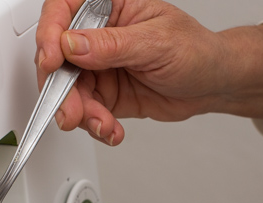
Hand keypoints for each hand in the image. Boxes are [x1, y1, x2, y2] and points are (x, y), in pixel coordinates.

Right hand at [35, 0, 262, 145]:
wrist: (212, 85)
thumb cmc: (195, 50)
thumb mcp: (155, 42)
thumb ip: (111, 45)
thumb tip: (71, 44)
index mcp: (109, 6)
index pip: (64, 10)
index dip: (50, 33)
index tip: (52, 59)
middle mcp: (98, 35)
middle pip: (58, 57)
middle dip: (62, 88)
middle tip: (72, 110)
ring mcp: (98, 66)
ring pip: (68, 90)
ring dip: (80, 113)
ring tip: (101, 124)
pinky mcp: (103, 94)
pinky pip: (86, 111)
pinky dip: (95, 125)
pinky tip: (111, 130)